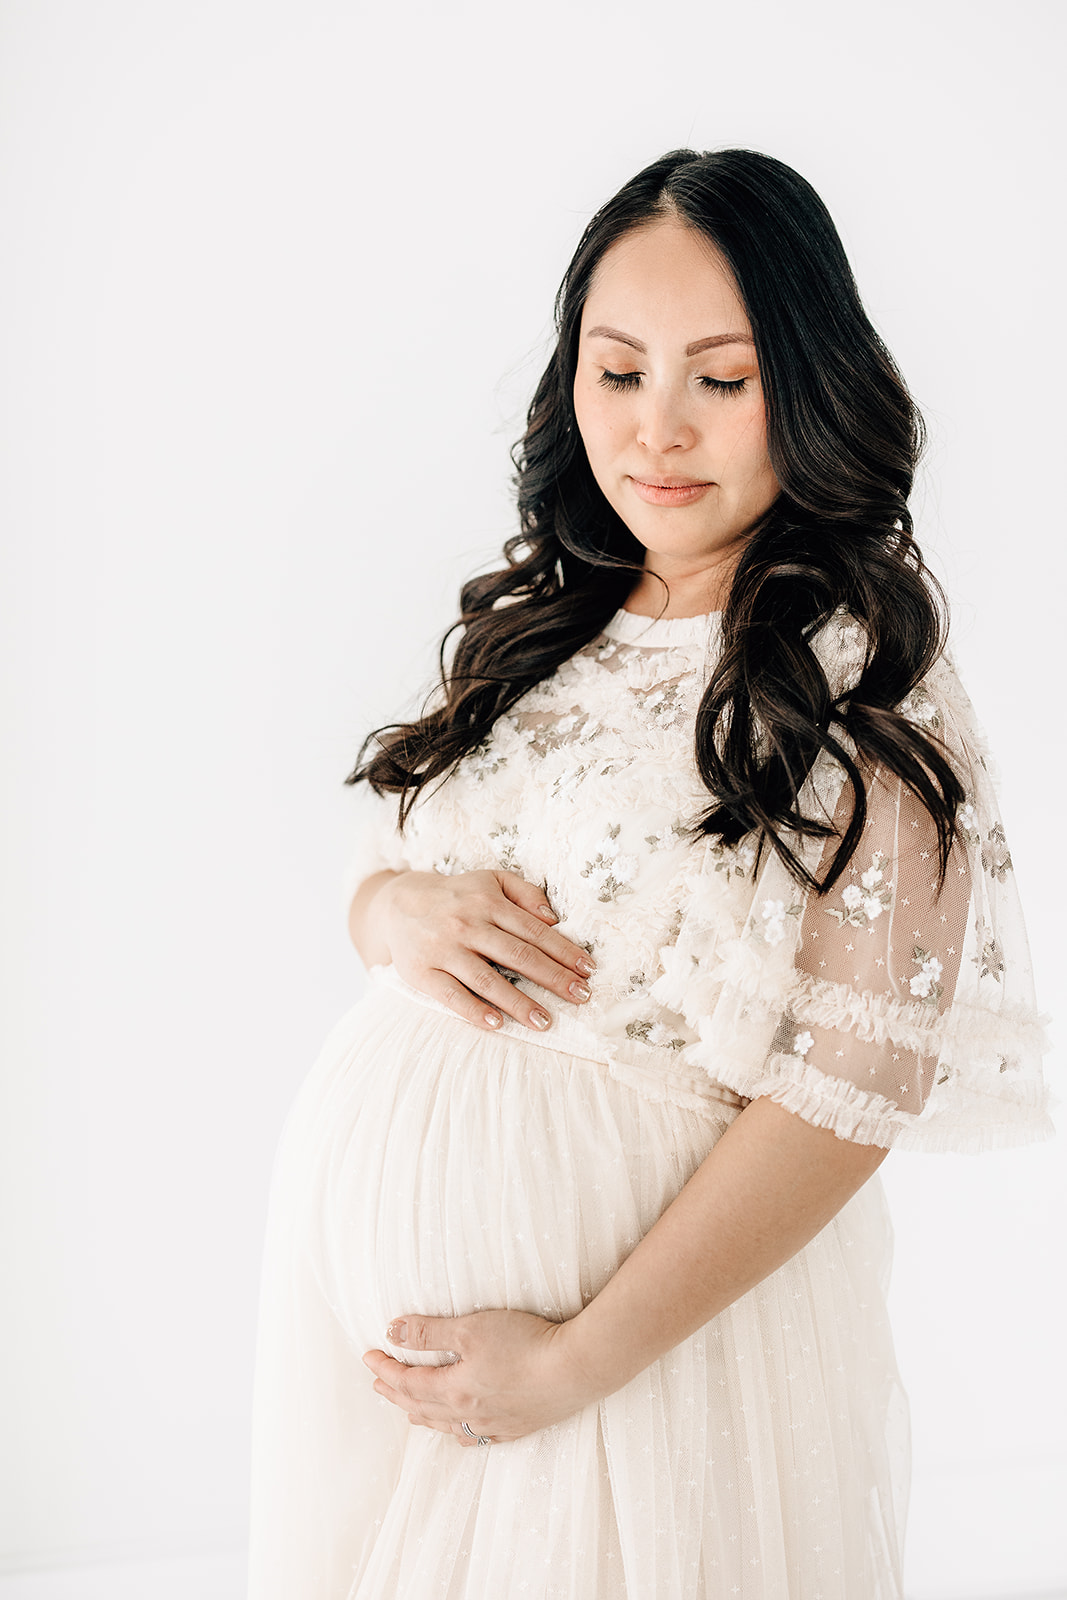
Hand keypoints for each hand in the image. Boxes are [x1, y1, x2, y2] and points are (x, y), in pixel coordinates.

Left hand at [362, 1310, 599, 1445]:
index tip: (368, 1356)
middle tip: (378, 1383)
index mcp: (453, 1390)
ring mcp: (494, 1425)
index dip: (385, 1369)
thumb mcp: (470, 1327)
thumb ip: (430, 1331)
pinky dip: (458, 1433)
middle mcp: (469, 1414)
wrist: (576, 1368)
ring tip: (409, 1409)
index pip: (408, 1382)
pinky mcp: (518, 1427)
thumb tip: (392, 1332)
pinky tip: (460, 1430)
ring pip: (447, 1426)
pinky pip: (476, 1438)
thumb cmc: (525, 1344)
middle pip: (422, 1407)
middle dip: (396, 1393)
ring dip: (422, 1415)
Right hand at [367, 869, 595, 1031]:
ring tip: (545, 1021)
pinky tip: (497, 1024)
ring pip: (487, 979)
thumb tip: (553, 918)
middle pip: (517, 955)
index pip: (533, 930)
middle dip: (553, 978)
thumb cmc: (457, 895)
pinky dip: (474, 1010)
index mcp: (487, 902)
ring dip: (519, 1002)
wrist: (397, 903)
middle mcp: (467, 924)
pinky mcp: (422, 972)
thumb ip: (524, 892)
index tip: (588, 970)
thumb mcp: (490, 880)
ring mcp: (444, 949)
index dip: (563, 951)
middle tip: (581, 997)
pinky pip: (451, 995)